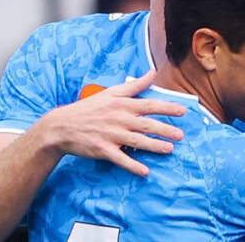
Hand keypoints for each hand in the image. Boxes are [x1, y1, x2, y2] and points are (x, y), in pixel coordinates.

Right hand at [39, 70, 185, 175]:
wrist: (62, 126)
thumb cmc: (89, 108)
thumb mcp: (111, 92)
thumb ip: (135, 85)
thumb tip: (153, 73)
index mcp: (122, 104)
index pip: (149, 105)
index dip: (167, 108)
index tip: (183, 111)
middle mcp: (119, 119)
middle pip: (146, 124)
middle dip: (165, 129)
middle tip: (181, 134)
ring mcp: (111, 135)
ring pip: (137, 141)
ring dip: (154, 146)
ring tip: (170, 149)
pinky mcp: (102, 149)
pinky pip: (120, 159)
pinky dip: (132, 165)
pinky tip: (145, 171)